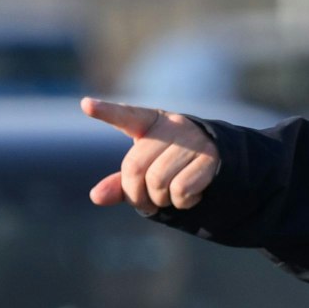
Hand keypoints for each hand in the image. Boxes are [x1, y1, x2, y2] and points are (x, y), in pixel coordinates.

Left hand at [81, 97, 219, 214]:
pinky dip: (182, 202)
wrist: (222, 167)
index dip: (106, 112)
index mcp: (150, 123)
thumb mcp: (146, 172)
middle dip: (137, 195)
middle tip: (148, 202)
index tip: (86, 105)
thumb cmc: (175, 168)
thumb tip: (96, 196)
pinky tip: (191, 195)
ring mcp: (192, 140)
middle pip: (134, 168)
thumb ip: (121, 183)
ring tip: (172, 196)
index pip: (126, 116)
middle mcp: (171, 125)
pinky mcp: (210, 157)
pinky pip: (181, 190)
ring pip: (158, 182)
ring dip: (161, 200)